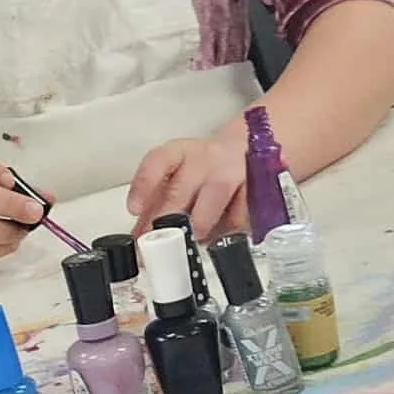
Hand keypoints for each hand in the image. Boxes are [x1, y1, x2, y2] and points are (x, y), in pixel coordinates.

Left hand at [128, 134, 246, 242]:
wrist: (253, 150)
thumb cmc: (210, 169)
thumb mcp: (181, 177)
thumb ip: (158, 206)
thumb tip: (139, 238)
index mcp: (181, 153)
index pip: (158, 161)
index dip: (144, 184)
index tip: (134, 209)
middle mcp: (206, 158)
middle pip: (182, 186)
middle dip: (167, 218)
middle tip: (159, 243)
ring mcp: (234, 169)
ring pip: (215, 193)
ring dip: (201, 221)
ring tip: (194, 239)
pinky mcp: (259, 186)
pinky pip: (245, 208)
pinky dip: (233, 227)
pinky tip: (225, 237)